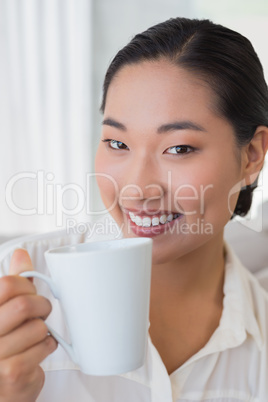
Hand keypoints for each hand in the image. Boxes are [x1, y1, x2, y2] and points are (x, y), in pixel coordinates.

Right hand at [0, 249, 56, 401]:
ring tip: (37, 333)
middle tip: (42, 312)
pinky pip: (43, 347)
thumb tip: (20, 253)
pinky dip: (48, 345)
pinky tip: (40, 348)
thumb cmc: (5, 344)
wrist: (2, 390)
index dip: (28, 285)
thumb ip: (12, 283)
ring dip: (44, 329)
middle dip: (41, 306)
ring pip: (37, 327)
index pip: (8, 284)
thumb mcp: (4, 309)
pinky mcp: (12, 373)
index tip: (31, 292)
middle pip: (24, 304)